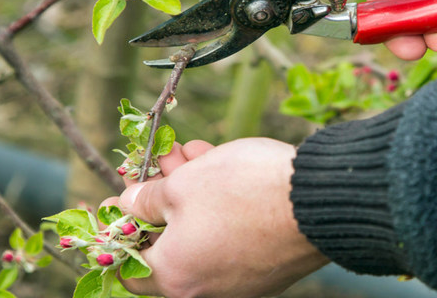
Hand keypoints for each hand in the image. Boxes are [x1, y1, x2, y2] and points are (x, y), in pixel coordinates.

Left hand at [103, 138, 328, 297]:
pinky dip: (217, 205)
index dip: (117, 228)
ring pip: (199, 232)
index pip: (129, 264)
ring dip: (189, 192)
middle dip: (159, 195)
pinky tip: (217, 166)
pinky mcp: (266, 265)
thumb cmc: (241, 192)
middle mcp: (205, 287)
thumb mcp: (182, 185)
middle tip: (160, 160)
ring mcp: (239, 279)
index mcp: (176, 276)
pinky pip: (228, 235)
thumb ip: (146, 199)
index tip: (118, 198)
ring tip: (189, 152)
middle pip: (168, 240)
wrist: (319, 201)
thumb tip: (129, 204)